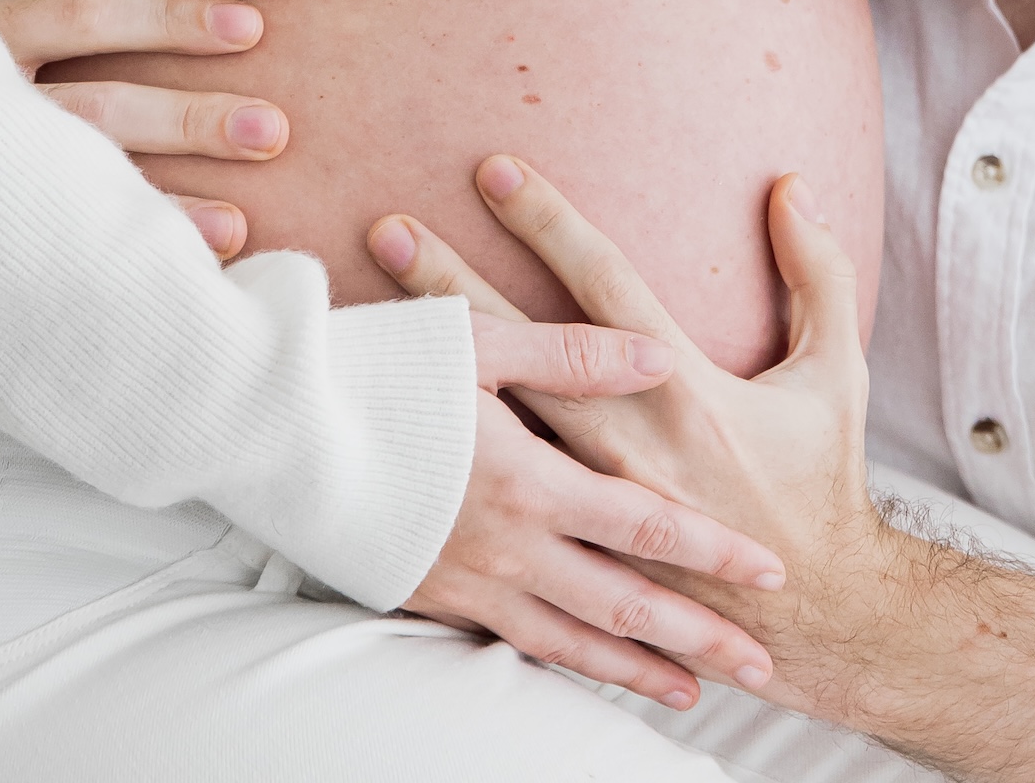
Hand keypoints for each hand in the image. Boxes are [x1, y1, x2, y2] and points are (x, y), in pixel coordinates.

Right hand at [0, 0, 287, 258]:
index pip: (88, 19)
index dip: (168, 21)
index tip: (252, 28)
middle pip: (99, 114)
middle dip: (188, 123)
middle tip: (276, 131)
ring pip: (81, 195)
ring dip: (162, 214)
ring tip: (241, 228)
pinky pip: (61, 253)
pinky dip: (120, 270)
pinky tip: (183, 283)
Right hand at [365, 243, 789, 708]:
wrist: (263, 432)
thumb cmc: (373, 369)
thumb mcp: (478, 343)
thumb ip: (574, 355)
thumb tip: (658, 356)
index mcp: (528, 481)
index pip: (644, 527)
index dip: (712, 553)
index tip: (771, 573)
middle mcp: (504, 546)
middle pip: (622, 605)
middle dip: (698, 638)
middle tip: (762, 668)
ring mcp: (462, 581)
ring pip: (569, 643)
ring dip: (637, 669)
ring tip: (692, 691)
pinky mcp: (425, 596)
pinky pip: (509, 646)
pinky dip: (563, 666)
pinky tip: (588, 670)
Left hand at [370, 159, 888, 720]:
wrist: (817, 617)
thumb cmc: (820, 482)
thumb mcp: (835, 372)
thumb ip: (818, 273)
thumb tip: (795, 185)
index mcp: (687, 394)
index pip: (602, 286)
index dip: (549, 224)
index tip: (495, 170)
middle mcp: (626, 445)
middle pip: (519, 348)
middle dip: (454, 283)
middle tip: (389, 227)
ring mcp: (590, 503)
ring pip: (494, 415)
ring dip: (435, 359)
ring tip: (370, 310)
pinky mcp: (574, 549)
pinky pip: (497, 493)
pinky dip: (448, 452)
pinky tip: (398, 414)